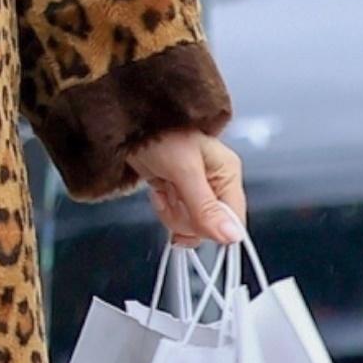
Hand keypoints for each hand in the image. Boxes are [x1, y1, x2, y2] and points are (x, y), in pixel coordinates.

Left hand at [127, 130, 245, 250]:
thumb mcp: (184, 171)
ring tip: (162, 190)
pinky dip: (163, 209)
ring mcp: (198, 189)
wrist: (128, 125)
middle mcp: (217, 183)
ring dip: (171, 213)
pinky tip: (158, 192)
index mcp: (228, 173)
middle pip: (210, 226)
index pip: (234, 219)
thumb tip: (232, 237)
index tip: (192, 222)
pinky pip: (177, 217)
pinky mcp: (180, 193)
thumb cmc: (159, 134)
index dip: (213, 229)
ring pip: (191, 224)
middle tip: (171, 194)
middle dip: (185, 217)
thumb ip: (206, 207)